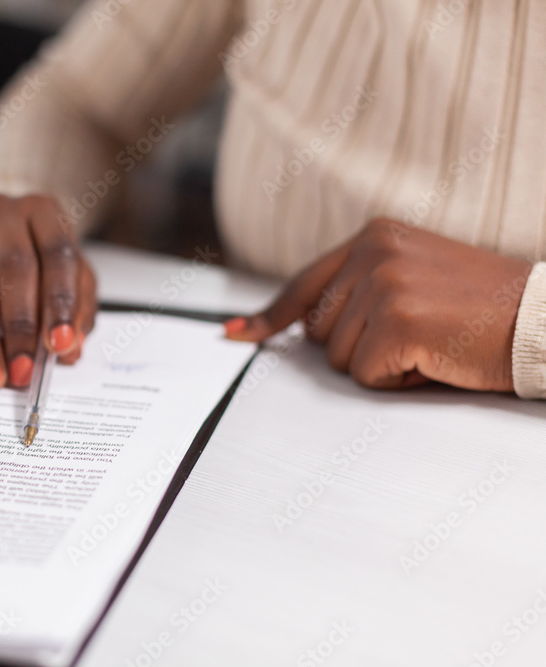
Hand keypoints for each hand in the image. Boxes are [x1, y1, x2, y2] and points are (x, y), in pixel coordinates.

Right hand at [0, 194, 96, 391]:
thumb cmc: (41, 260)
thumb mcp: (73, 278)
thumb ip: (78, 311)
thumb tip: (70, 350)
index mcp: (43, 213)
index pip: (56, 255)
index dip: (59, 302)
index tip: (59, 346)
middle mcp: (1, 213)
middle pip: (13, 265)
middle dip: (19, 327)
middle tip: (22, 372)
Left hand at [225, 218, 532, 391]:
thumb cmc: (485, 308)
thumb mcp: (414, 279)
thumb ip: (359, 290)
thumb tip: (298, 326)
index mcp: (376, 235)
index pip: (305, 284)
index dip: (271, 316)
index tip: (236, 335)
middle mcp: (374, 251)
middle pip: (320, 331)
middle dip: (360, 347)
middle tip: (419, 334)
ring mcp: (384, 283)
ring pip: (341, 358)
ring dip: (383, 364)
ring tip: (432, 342)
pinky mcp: (397, 320)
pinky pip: (368, 375)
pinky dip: (399, 380)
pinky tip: (436, 359)